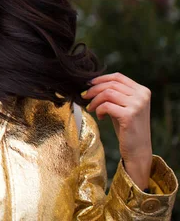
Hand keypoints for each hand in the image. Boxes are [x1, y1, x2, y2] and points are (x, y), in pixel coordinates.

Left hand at [82, 72, 151, 189]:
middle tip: (84, 97)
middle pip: (111, 84)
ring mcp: (137, 105)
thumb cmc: (127, 127)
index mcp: (142, 91)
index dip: (101, 78)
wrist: (138, 149)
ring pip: (107, 93)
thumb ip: (115, 94)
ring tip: (91, 109)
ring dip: (95, 100)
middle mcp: (142, 96)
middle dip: (94, 89)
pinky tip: (100, 118)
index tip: (89, 84)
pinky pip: (106, 106)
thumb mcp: (124, 106)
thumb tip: (92, 83)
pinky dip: (99, 110)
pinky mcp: (129, 115)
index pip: (118, 77)